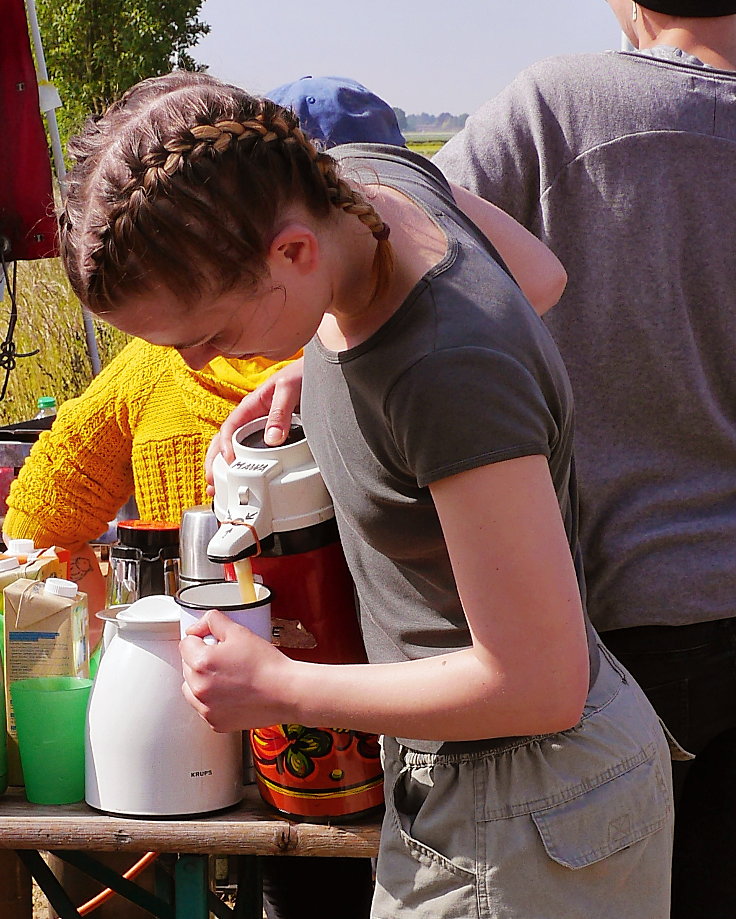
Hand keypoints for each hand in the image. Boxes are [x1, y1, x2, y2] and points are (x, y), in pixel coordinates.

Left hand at [180, 609, 295, 731]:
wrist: (285, 691)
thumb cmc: (267, 665)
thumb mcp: (240, 631)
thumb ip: (213, 621)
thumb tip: (198, 627)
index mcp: (201, 663)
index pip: (186, 644)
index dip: (201, 638)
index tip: (215, 642)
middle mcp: (199, 689)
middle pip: (187, 666)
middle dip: (201, 659)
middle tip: (226, 658)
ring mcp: (206, 708)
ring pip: (191, 688)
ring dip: (202, 680)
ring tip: (227, 675)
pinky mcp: (216, 722)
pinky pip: (204, 706)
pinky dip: (212, 699)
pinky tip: (231, 691)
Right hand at [205, 358, 304, 491]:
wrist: (320, 370)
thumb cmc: (302, 374)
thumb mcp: (290, 388)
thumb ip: (280, 411)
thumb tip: (273, 439)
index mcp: (251, 405)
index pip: (229, 427)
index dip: (225, 446)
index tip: (228, 462)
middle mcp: (253, 418)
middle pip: (225, 442)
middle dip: (215, 462)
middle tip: (212, 483)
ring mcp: (262, 428)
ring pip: (236, 448)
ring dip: (225, 467)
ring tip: (219, 488)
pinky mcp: (274, 435)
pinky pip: (255, 451)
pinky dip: (246, 466)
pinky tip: (244, 478)